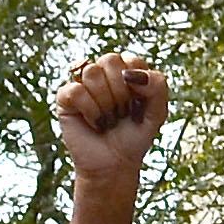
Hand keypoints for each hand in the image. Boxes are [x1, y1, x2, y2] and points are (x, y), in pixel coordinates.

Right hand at [56, 52, 168, 192]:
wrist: (115, 164)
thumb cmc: (135, 137)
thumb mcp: (157, 113)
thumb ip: (158, 86)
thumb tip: (130, 72)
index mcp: (125, 71)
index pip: (131, 60)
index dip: (138, 85)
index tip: (138, 106)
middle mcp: (102, 73)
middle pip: (110, 60)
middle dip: (121, 92)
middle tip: (121, 113)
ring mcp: (82, 83)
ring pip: (92, 72)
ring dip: (106, 103)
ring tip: (108, 119)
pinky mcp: (65, 97)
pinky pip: (76, 90)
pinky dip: (90, 110)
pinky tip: (94, 122)